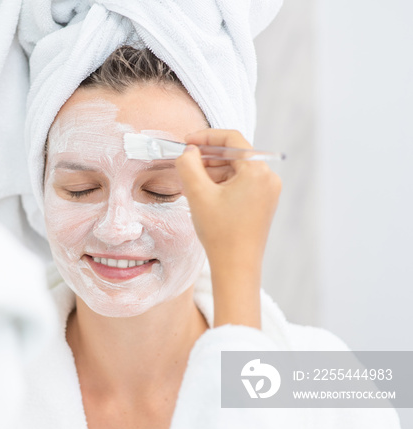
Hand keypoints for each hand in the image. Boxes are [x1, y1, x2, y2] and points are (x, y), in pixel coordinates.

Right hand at [175, 129, 281, 327]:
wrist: (236, 267)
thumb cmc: (220, 232)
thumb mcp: (198, 194)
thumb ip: (189, 165)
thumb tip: (187, 152)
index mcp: (257, 170)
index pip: (232, 139)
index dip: (205, 137)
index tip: (186, 142)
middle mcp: (268, 178)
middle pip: (235, 154)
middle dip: (207, 157)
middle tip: (184, 163)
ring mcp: (268, 192)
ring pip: (236, 170)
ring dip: (212, 172)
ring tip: (190, 182)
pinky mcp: (263, 204)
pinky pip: (241, 184)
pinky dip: (221, 184)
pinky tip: (203, 193)